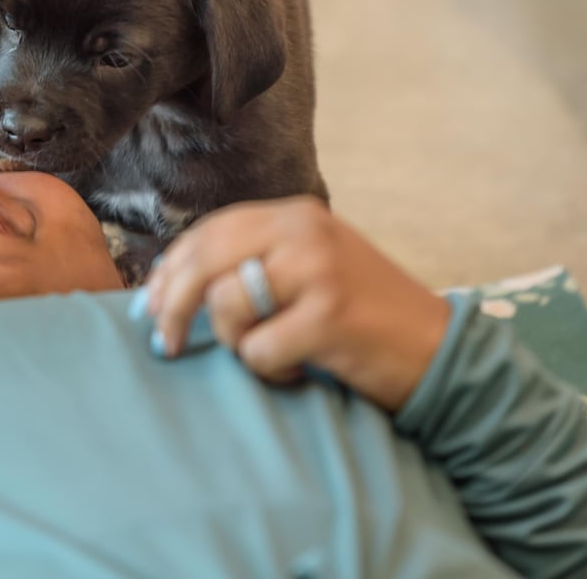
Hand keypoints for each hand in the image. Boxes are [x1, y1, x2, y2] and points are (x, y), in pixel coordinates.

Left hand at [143, 197, 450, 411]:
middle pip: (206, 258)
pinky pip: (258, 350)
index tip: (148, 304)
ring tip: (273, 356)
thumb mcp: (313, 269)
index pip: (211, 231)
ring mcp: (318, 268)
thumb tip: (172, 284)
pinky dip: (270, 372)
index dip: (171, 269)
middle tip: (162, 343)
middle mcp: (305, 230)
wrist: (438, 348)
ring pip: (227, 304)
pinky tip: (299, 372)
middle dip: (171, 304)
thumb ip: (259, 262)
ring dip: (237, 344)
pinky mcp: (328, 314)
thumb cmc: (365, 318)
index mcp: (298, 214)